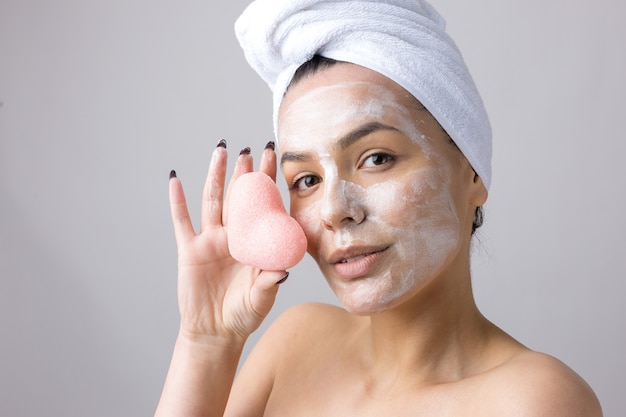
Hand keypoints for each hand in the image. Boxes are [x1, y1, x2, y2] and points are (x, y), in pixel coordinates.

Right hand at [168, 141, 285, 341]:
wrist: (215, 332)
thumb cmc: (243, 314)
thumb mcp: (261, 298)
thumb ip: (270, 283)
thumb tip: (284, 269)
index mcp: (254, 243)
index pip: (264, 207)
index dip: (268, 182)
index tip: (273, 157)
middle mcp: (233, 237)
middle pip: (239, 198)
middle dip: (244, 173)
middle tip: (248, 148)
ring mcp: (211, 241)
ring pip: (212, 201)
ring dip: (216, 176)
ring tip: (220, 150)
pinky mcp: (189, 250)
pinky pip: (182, 221)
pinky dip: (177, 201)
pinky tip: (175, 179)